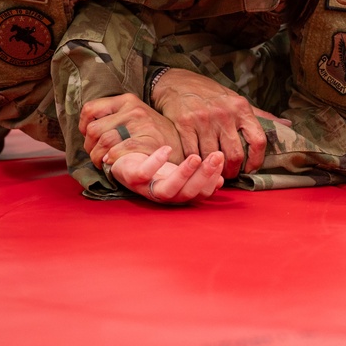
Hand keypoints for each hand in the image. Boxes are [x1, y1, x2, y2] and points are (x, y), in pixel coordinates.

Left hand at [79, 93, 182, 168]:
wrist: (181, 146)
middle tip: (96, 154)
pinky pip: (117, 151)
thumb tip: (87, 128)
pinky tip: (112, 163)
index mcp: (127, 100)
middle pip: (93, 128)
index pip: (90, 108)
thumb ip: (116, 117)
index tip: (87, 136)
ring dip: (97, 157)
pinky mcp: (146, 141)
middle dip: (89, 146)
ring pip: (103, 141)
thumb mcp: (137, 116)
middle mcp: (133, 109)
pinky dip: (110, 159)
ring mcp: (140, 125)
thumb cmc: (155, 134)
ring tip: (102, 162)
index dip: (82, 125)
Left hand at [109, 146, 223, 204]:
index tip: (221, 160)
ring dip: (184, 174)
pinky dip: (155, 163)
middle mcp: (165, 196)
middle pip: (187, 193)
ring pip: (168, 189)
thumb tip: (220, 181)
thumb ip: (199, 176)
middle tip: (216, 156)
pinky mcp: (132, 178)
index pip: (200, 193)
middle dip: (204, 176)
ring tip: (195, 157)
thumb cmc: (155, 167)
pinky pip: (144, 174)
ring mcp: (148, 189)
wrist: (124, 161)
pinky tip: (166, 149)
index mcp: (179, 194)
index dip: (212, 179)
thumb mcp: (179, 171)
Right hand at [150, 68, 288, 178]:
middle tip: (229, 174)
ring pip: (213, 158)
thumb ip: (261, 116)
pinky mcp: (184, 124)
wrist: (178, 83)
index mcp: (241, 108)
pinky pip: (193, 153)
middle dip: (233, 171)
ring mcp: (204, 119)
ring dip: (213, 170)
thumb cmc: (211, 94)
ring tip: (213, 171)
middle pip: (235, 155)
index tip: (250, 169)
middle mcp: (224, 114)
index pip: (258, 141)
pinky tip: (198, 164)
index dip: (257, 161)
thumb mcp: (237, 100)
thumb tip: (288, 124)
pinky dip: (196, 163)